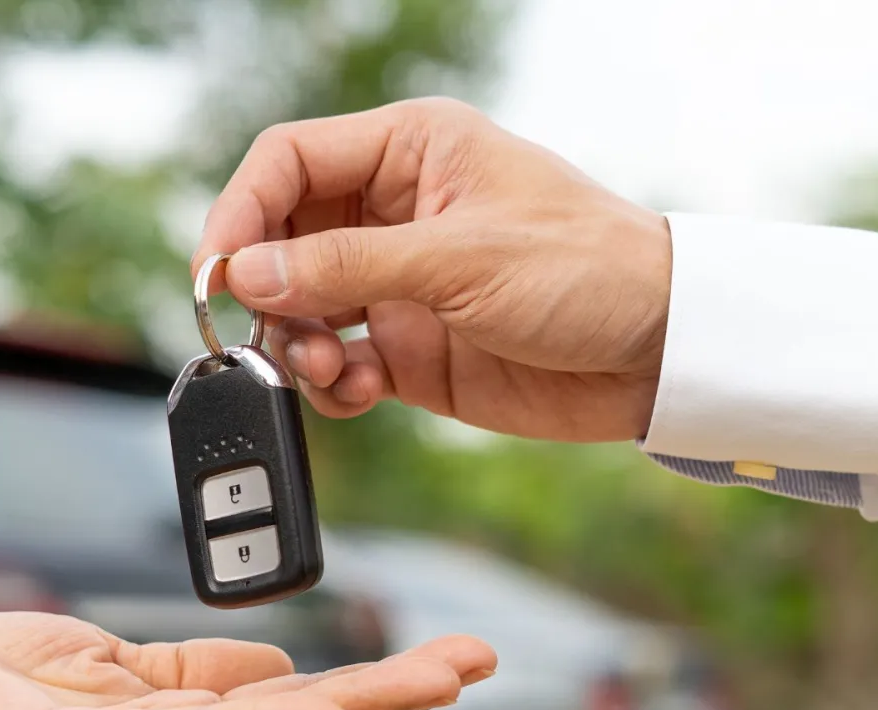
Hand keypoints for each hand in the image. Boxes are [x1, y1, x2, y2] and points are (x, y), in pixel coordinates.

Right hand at [194, 97, 671, 442]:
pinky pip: (337, 364)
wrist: (661, 354)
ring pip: (300, 308)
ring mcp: (398, 284)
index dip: (240, 210)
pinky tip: (359, 390)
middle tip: (265, 331)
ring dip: (295, 344)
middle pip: (281, 239)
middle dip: (263, 289)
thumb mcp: (461, 257)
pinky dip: (332, 383)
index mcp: (410, 152)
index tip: (216, 270)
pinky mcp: (410, 349)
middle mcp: (394, 213)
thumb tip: (246, 274)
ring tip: (327, 368)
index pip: (289, 161)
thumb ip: (346, 265)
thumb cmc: (590, 271)